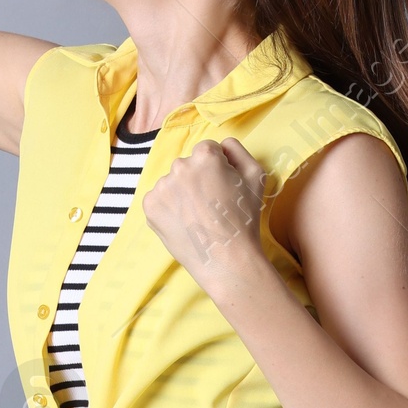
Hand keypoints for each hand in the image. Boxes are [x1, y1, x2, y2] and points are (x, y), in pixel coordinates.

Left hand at [142, 138, 269, 295]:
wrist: (227, 260)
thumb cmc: (245, 220)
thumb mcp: (256, 177)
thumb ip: (238, 151)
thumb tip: (222, 146)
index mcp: (205, 156)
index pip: (207, 151)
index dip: (217, 169)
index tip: (222, 189)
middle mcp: (179, 166)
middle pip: (188, 167)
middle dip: (197, 181)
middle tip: (211, 207)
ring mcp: (162, 187)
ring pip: (172, 184)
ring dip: (182, 195)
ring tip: (198, 218)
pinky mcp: (150, 207)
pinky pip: (159, 200)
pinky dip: (169, 210)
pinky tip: (185, 224)